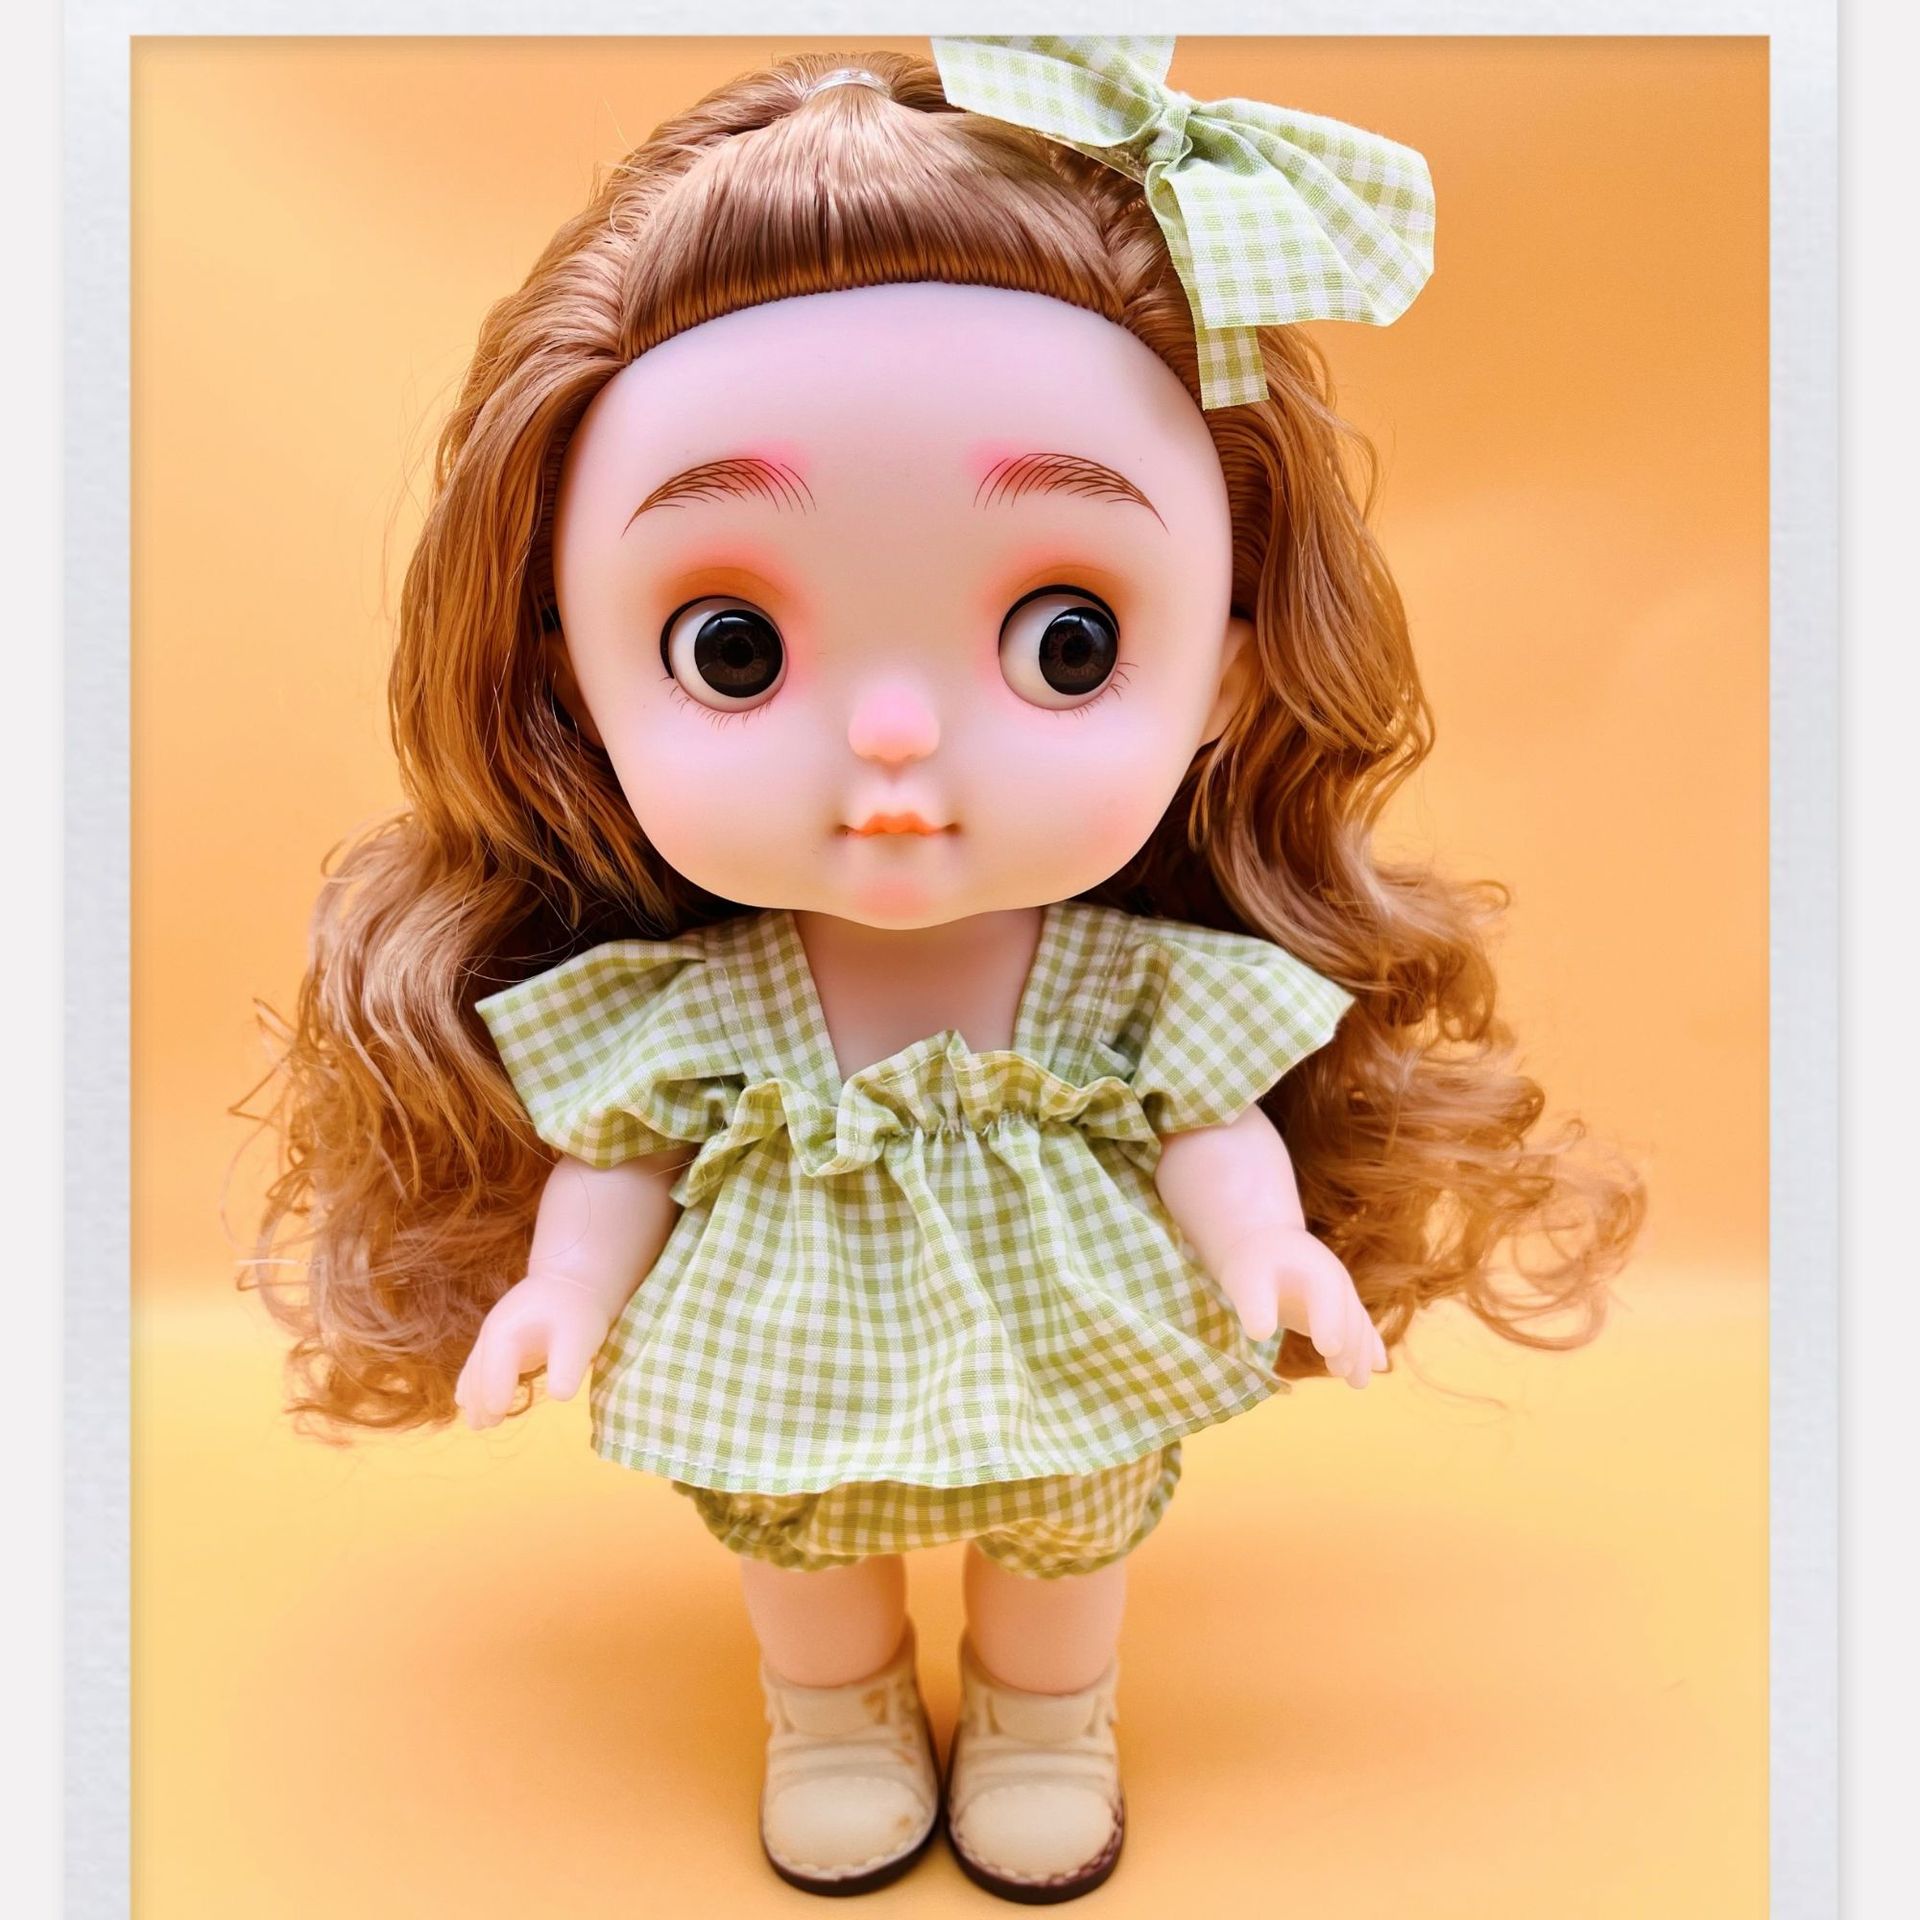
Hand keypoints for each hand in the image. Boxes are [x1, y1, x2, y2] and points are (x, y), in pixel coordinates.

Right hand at [454, 1270, 616, 1429]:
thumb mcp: (579, 1338)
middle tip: (484, 1427)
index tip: (497, 1419)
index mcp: (506, 1334)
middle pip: (480, 1374)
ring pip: (475, 1370)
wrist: (571, 1278)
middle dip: (480, 1401)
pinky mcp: (499, 1338)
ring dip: (474, 1395)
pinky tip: (466, 1398)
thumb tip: (560, 1397)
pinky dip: (474, 1382)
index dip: (495, 1397)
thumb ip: (567, 1366)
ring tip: (476, 1423)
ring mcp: (492, 1334)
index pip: (495, 1372)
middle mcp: (491, 1334)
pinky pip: (479, 1364)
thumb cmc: (576, 1310)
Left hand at [1211, 1224, 1386, 1389]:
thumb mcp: (1247, 1281)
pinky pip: (1361, 1327)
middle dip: (1348, 1345)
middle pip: (1349, 1315)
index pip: (1327, 1296)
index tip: (1327, 1350)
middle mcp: (1337, 1280)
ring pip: (1359, 1325)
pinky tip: (1378, 1366)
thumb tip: (1260, 1334)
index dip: (1330, 1322)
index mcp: (1315, 1270)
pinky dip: (1370, 1345)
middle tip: (1341, 1373)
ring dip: (1361, 1353)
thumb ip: (1255, 1306)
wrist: (1266, 1246)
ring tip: (1357, 1383)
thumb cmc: (1253, 1265)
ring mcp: (1343, 1294)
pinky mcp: (1341, 1308)